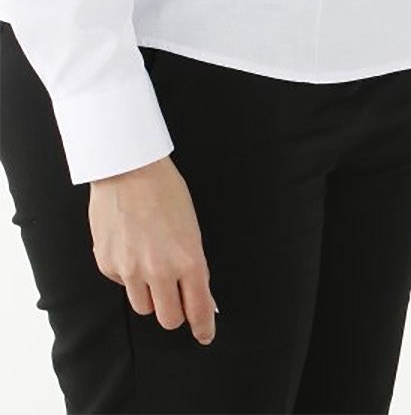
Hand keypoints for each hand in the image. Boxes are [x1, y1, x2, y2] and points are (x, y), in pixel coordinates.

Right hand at [90, 155, 217, 344]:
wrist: (129, 171)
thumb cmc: (167, 192)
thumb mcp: (192, 226)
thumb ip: (193, 261)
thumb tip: (197, 290)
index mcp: (188, 258)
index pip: (198, 307)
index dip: (203, 326)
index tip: (205, 335)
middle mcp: (159, 270)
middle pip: (168, 319)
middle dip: (175, 314)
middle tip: (178, 302)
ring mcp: (130, 271)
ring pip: (143, 307)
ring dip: (152, 296)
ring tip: (153, 268)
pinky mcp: (107, 266)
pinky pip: (122, 285)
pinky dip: (129, 276)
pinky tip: (133, 249)